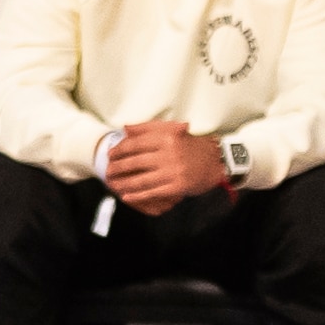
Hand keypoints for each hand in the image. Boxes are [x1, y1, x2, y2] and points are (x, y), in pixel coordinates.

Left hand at [106, 119, 227, 214]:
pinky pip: (153, 192)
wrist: (216, 161)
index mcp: (165, 137)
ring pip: (142, 179)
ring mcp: (173, 172)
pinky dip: (138, 196)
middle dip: (118, 168)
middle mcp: (169, 154)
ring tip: (113, 185)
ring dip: (124, 183)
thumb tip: (125, 128)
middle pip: (135, 162)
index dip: (119, 149)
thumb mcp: (171, 129)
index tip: (110, 154)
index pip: (135, 143)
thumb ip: (147, 127)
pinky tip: (127, 197)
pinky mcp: (178, 187)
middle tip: (108, 172)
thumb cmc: (191, 145)